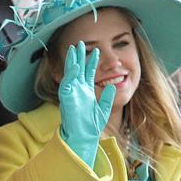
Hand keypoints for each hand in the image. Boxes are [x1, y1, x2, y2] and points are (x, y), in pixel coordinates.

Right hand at [58, 42, 116, 167]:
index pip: (88, 72)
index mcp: (86, 91)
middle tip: (80, 43)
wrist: (84, 136)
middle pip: (77, 68)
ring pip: (70, 73)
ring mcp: (71, 92)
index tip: (96, 50)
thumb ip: (108, 97)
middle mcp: (77, 89)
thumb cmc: (92, 125)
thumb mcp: (104, 109)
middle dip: (78, 56)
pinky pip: (68, 83)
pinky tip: (76, 65)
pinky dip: (71, 74)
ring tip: (74, 48)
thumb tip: (113, 85)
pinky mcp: (66, 97)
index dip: (91, 61)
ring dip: (72, 61)